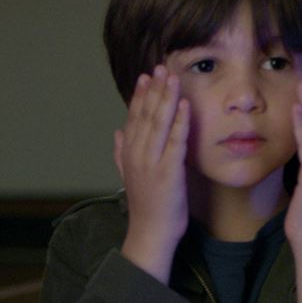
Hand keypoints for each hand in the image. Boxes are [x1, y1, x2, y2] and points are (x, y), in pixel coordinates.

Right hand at [115, 66, 188, 281]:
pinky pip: (175, 141)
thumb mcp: (128, 177)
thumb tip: (117, 133)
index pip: (133, 118)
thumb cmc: (145, 207)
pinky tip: (184, 104)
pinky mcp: (168, 171)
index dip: (140, 96)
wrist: (149, 234)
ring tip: (172, 77)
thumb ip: (120, 153)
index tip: (147, 76)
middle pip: (145, 115)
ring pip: (159, 123)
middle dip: (154, 90)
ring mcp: (151, 162)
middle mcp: (136, 154)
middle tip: (161, 67)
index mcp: (128, 154)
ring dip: (166, 98)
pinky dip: (179, 121)